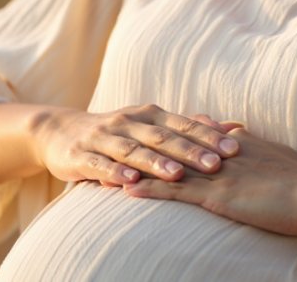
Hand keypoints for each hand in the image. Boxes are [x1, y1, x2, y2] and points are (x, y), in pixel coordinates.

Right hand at [29, 104, 240, 186]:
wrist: (61, 132)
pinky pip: (100, 164)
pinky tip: (129, 181)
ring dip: (155, 162)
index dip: (209, 137)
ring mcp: (105, 137)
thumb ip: (186, 127)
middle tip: (216, 163)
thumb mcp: (150, 125)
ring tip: (176, 174)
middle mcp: (129, 121)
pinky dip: (115, 172)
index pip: (184, 125)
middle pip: (163, 137)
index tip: (235, 149)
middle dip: (190, 151)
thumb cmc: (118, 132)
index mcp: (150, 115)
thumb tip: (230, 126)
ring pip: (133, 150)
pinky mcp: (82, 155)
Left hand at [121, 126, 296, 236]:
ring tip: (111, 165)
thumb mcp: (278, 153)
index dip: (173, 131)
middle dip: (147, 143)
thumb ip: (255, 143)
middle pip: (175, 145)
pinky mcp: (217, 196)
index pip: (198, 132)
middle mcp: (222, 153)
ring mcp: (218, 174)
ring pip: (169, 166)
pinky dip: (150, 189)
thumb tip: (237, 130)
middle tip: (121, 140)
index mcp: (238, 143)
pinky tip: (128, 191)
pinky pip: (176, 192)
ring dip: (140, 166)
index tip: (151, 126)